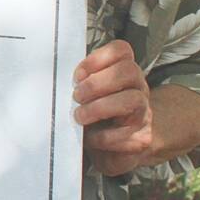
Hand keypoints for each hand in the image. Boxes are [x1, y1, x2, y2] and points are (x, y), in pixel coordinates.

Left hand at [73, 40, 155, 176]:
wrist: (114, 149)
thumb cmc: (95, 116)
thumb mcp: (86, 96)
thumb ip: (78, 85)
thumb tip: (54, 83)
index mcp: (123, 72)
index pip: (121, 50)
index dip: (98, 58)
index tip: (77, 75)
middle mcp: (138, 88)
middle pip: (129, 71)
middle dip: (98, 83)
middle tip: (77, 96)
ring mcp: (144, 112)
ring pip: (132, 100)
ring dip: (100, 107)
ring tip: (80, 116)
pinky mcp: (143, 138)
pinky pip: (126, 134)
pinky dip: (102, 137)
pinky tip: (90, 138)